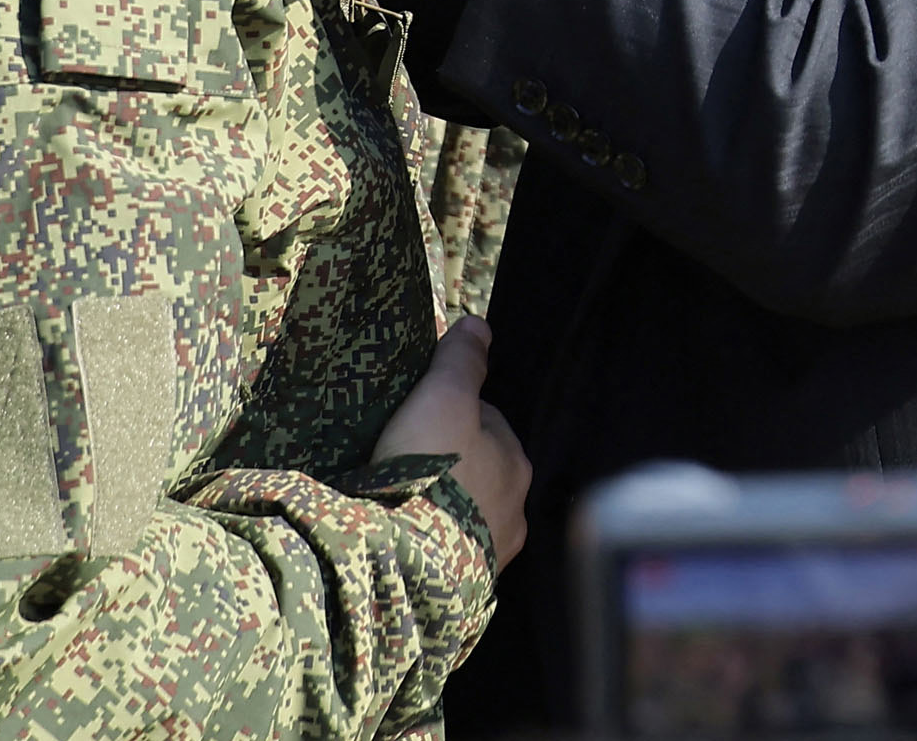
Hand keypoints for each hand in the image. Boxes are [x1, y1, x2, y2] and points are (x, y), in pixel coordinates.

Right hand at [374, 318, 528, 568]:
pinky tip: (405, 541)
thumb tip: (480, 326)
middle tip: (404, 459)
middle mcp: (516, 512)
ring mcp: (492, 556)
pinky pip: (449, 557)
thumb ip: (461, 361)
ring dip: (441, 508)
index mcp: (516, 463)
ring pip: (465, 517)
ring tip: (400, 504)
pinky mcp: (465, 591)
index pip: (487, 423)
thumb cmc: (430, 469)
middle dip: (450, 465)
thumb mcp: (442, 397)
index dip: (452, 412)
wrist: (407, 562)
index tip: (418, 416)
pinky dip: (431, 545)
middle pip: (479, 471)